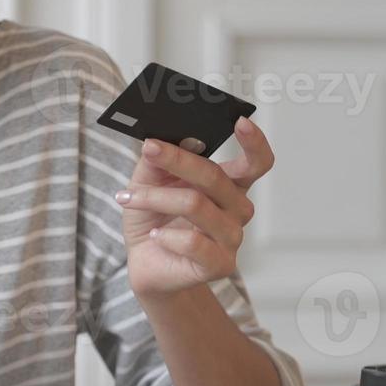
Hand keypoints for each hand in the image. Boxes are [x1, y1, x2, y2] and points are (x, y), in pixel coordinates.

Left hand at [114, 117, 273, 298]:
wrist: (146, 264)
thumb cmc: (153, 219)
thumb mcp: (147, 183)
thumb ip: (158, 161)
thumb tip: (168, 140)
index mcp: (229, 185)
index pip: (256, 162)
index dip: (255, 142)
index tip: (239, 121)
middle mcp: (237, 209)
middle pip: (215, 176)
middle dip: (177, 160)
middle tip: (149, 148)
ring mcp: (232, 238)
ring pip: (195, 204)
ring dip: (155, 198)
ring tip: (129, 199)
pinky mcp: (220, 264)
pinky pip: (192, 242)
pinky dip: (165, 235)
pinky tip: (154, 235)